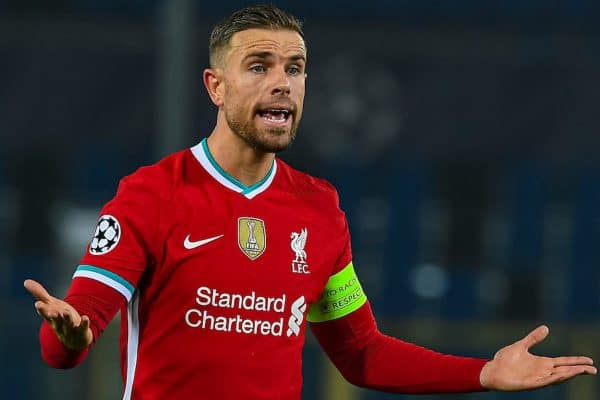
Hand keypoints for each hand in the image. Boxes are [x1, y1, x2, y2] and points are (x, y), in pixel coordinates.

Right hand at [24, 279, 92, 350]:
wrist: (74, 339)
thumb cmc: (60, 319)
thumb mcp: (51, 306)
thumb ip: (40, 294)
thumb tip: (26, 281)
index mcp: (51, 317)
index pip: (45, 313)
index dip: (42, 309)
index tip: (38, 304)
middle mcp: (59, 324)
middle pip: (55, 319)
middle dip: (52, 315)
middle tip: (51, 311)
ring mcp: (70, 328)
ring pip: (68, 323)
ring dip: (66, 318)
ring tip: (66, 312)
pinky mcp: (81, 330)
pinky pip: (83, 327)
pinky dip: (84, 323)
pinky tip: (85, 317)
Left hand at [480, 325, 595, 390]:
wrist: (492, 370)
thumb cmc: (505, 360)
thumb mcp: (521, 345)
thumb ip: (533, 338)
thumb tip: (546, 327)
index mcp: (542, 363)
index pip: (563, 362)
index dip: (576, 361)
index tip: (590, 360)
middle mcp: (542, 371)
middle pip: (565, 371)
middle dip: (578, 370)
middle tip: (593, 369)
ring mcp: (537, 378)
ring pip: (557, 377)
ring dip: (569, 375)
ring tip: (582, 371)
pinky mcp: (530, 384)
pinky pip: (544, 382)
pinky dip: (553, 379)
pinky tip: (561, 376)